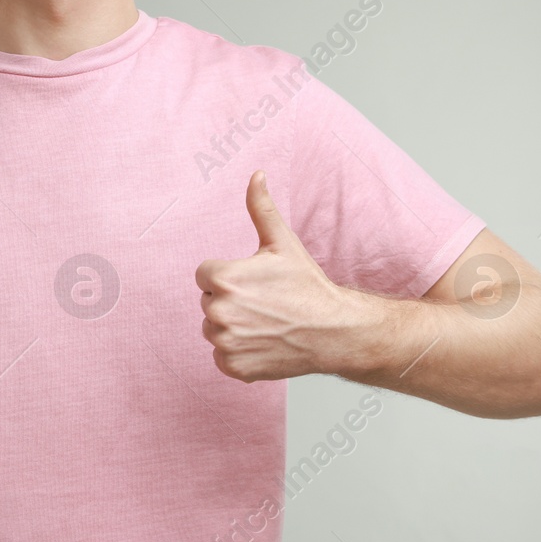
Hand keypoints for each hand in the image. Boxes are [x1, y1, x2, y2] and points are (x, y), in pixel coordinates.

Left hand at [195, 170, 356, 381]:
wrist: (335, 331)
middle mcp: (218, 312)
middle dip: (230, 300)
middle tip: (264, 302)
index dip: (229, 276)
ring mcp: (226, 343)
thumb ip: (261, 208)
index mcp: (223, 278)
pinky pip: (221, 356)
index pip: (205, 275)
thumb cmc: (308, 286)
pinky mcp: (234, 367)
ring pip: (213, 329)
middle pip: (208, 302)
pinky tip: (264, 342)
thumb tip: (256, 174)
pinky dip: (239, 353)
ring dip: (232, 327)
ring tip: (265, 322)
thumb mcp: (283, 243)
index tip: (254, 282)